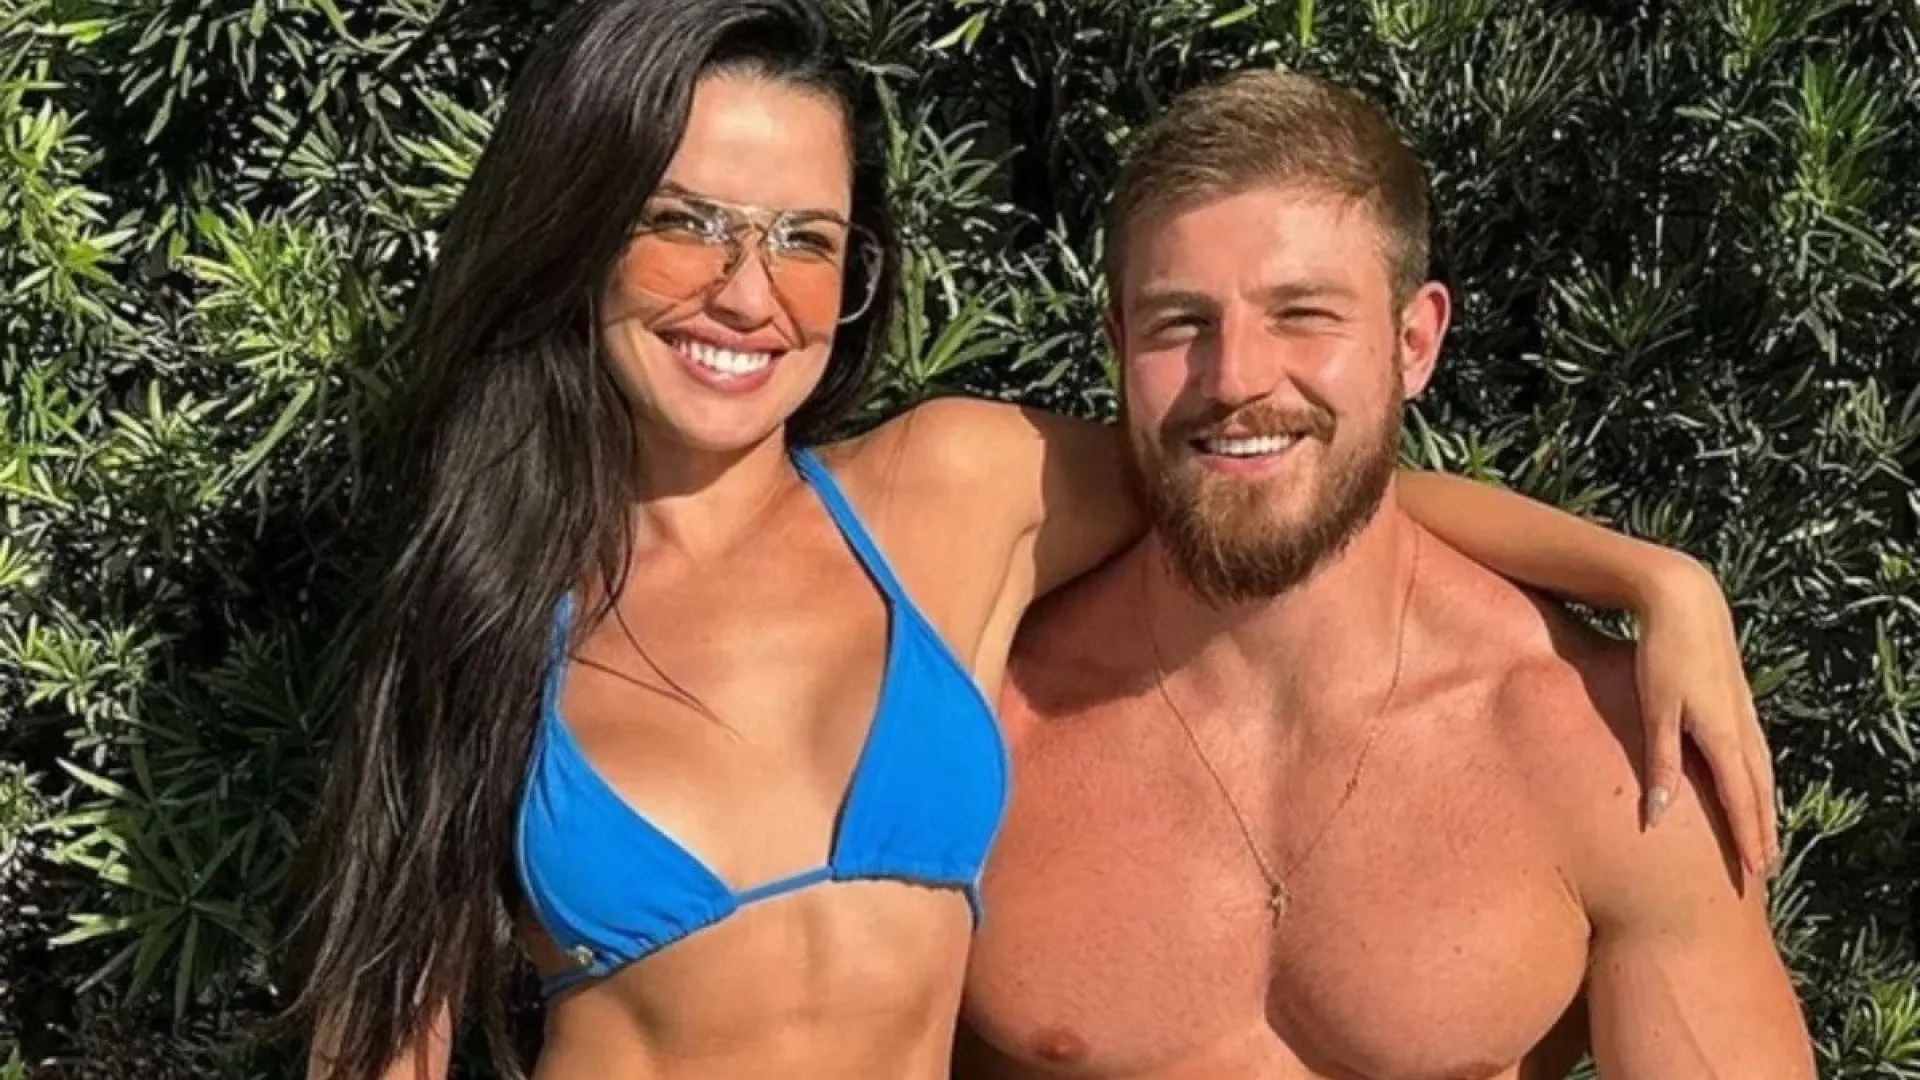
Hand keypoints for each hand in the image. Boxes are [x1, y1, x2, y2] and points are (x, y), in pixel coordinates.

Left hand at [1632, 556, 1778, 878]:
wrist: (1685, 600)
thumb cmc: (1661, 654)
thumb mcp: (1655, 711)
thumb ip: (1660, 764)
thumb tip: (1657, 816)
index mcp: (1722, 735)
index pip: (1740, 798)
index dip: (1747, 836)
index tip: (1753, 871)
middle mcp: (1742, 727)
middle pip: (1758, 791)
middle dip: (1761, 831)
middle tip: (1765, 870)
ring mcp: (1745, 711)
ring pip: (1762, 771)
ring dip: (1764, 807)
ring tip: (1766, 836)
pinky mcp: (1740, 698)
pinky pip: (1757, 750)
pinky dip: (1761, 777)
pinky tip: (1758, 782)